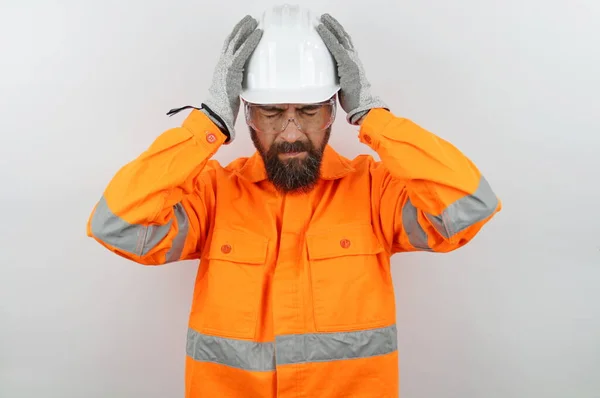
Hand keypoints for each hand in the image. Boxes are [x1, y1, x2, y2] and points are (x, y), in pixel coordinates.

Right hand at [202, 15, 262, 141]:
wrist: (216, 115)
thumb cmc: (223, 109)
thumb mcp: (232, 93)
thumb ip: (237, 86)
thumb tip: (247, 89)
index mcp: (222, 70)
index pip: (229, 49)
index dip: (236, 37)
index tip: (243, 29)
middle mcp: (222, 65)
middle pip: (231, 41)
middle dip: (240, 28)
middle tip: (250, 20)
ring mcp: (226, 66)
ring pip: (236, 42)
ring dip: (246, 30)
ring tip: (254, 22)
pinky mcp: (232, 69)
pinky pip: (243, 52)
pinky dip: (251, 41)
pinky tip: (258, 34)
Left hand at [316, 14, 386, 124]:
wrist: (363, 105)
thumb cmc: (354, 99)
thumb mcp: (344, 85)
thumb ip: (337, 79)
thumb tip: (326, 81)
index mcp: (353, 63)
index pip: (345, 44)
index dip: (338, 34)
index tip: (331, 27)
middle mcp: (353, 58)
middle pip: (343, 37)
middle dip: (334, 25)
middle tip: (325, 17)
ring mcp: (350, 59)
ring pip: (340, 37)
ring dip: (330, 26)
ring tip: (322, 19)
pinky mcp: (346, 63)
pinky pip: (335, 46)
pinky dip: (327, 36)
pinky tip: (321, 29)